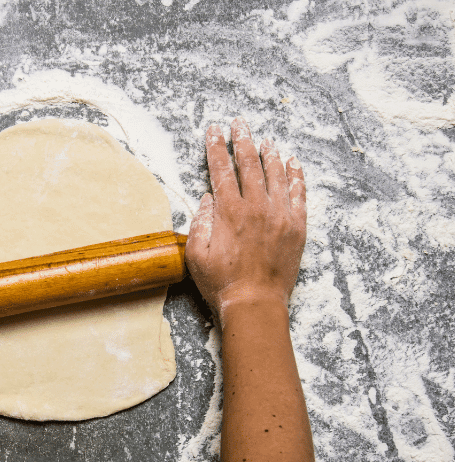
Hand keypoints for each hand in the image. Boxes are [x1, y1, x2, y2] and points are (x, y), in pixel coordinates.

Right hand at [186, 117, 306, 319]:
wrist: (255, 304)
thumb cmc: (221, 283)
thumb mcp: (196, 254)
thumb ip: (200, 221)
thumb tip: (209, 197)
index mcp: (229, 212)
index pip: (221, 170)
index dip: (216, 147)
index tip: (214, 131)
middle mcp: (257, 207)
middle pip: (250, 165)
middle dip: (242, 140)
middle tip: (239, 123)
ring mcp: (280, 216)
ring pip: (276, 174)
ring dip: (269, 154)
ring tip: (265, 139)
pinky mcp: (297, 227)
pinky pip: (299, 194)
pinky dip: (296, 176)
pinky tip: (293, 163)